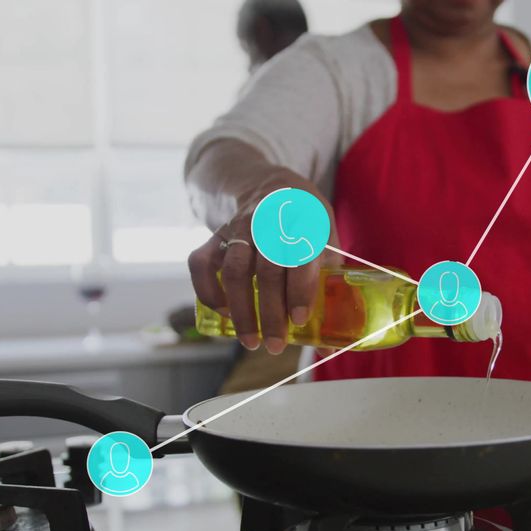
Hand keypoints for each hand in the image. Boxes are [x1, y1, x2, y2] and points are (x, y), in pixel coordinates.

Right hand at [187, 166, 340, 354]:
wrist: (273, 185)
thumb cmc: (307, 221)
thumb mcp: (328, 237)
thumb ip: (330, 282)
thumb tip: (328, 343)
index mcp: (305, 219)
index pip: (301, 256)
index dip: (300, 289)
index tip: (300, 320)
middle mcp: (270, 221)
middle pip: (268, 270)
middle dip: (271, 313)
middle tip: (276, 345)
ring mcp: (240, 227)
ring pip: (235, 270)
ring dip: (242, 310)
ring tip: (250, 341)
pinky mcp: (216, 234)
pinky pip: (201, 263)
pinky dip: (208, 290)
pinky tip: (224, 313)